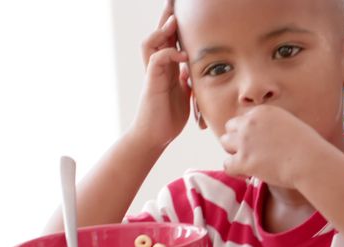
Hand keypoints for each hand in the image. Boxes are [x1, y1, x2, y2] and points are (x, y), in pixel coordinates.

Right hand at [130, 0, 190, 147]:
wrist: (154, 137)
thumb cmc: (168, 118)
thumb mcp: (184, 95)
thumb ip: (187, 80)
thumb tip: (193, 69)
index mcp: (167, 68)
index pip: (169, 40)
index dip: (175, 25)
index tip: (182, 10)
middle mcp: (157, 67)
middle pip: (158, 35)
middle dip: (166, 18)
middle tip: (174, 2)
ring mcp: (152, 74)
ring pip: (151, 43)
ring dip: (162, 31)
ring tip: (174, 20)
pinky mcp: (151, 83)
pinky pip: (156, 61)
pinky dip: (168, 54)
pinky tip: (180, 55)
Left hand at [219, 106, 333, 188]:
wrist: (309, 160)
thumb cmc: (308, 147)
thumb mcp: (291, 125)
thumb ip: (275, 127)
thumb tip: (270, 139)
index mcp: (262, 112)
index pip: (244, 119)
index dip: (249, 132)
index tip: (258, 144)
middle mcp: (249, 123)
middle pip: (230, 128)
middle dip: (237, 139)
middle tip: (249, 153)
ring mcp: (244, 141)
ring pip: (224, 144)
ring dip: (234, 153)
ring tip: (247, 164)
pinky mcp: (243, 161)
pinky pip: (227, 165)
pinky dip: (234, 171)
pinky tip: (246, 174)